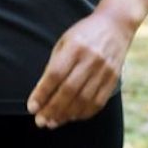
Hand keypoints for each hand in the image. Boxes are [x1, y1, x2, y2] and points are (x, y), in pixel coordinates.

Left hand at [25, 9, 135, 128]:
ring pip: (83, 100)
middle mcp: (91, 59)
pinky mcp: (113, 79)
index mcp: (75, 46)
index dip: (42, 93)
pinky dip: (83, 113)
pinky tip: (72, 117)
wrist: (116, 25)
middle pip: (69, 90)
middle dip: (52, 109)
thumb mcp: (65, 42)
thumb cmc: (84, 34)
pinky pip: (98, 102)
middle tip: (40, 121)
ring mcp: (104, 70)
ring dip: (66, 115)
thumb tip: (42, 94)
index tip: (32, 107)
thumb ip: (54, 65)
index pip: (55, 75)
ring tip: (53, 122)